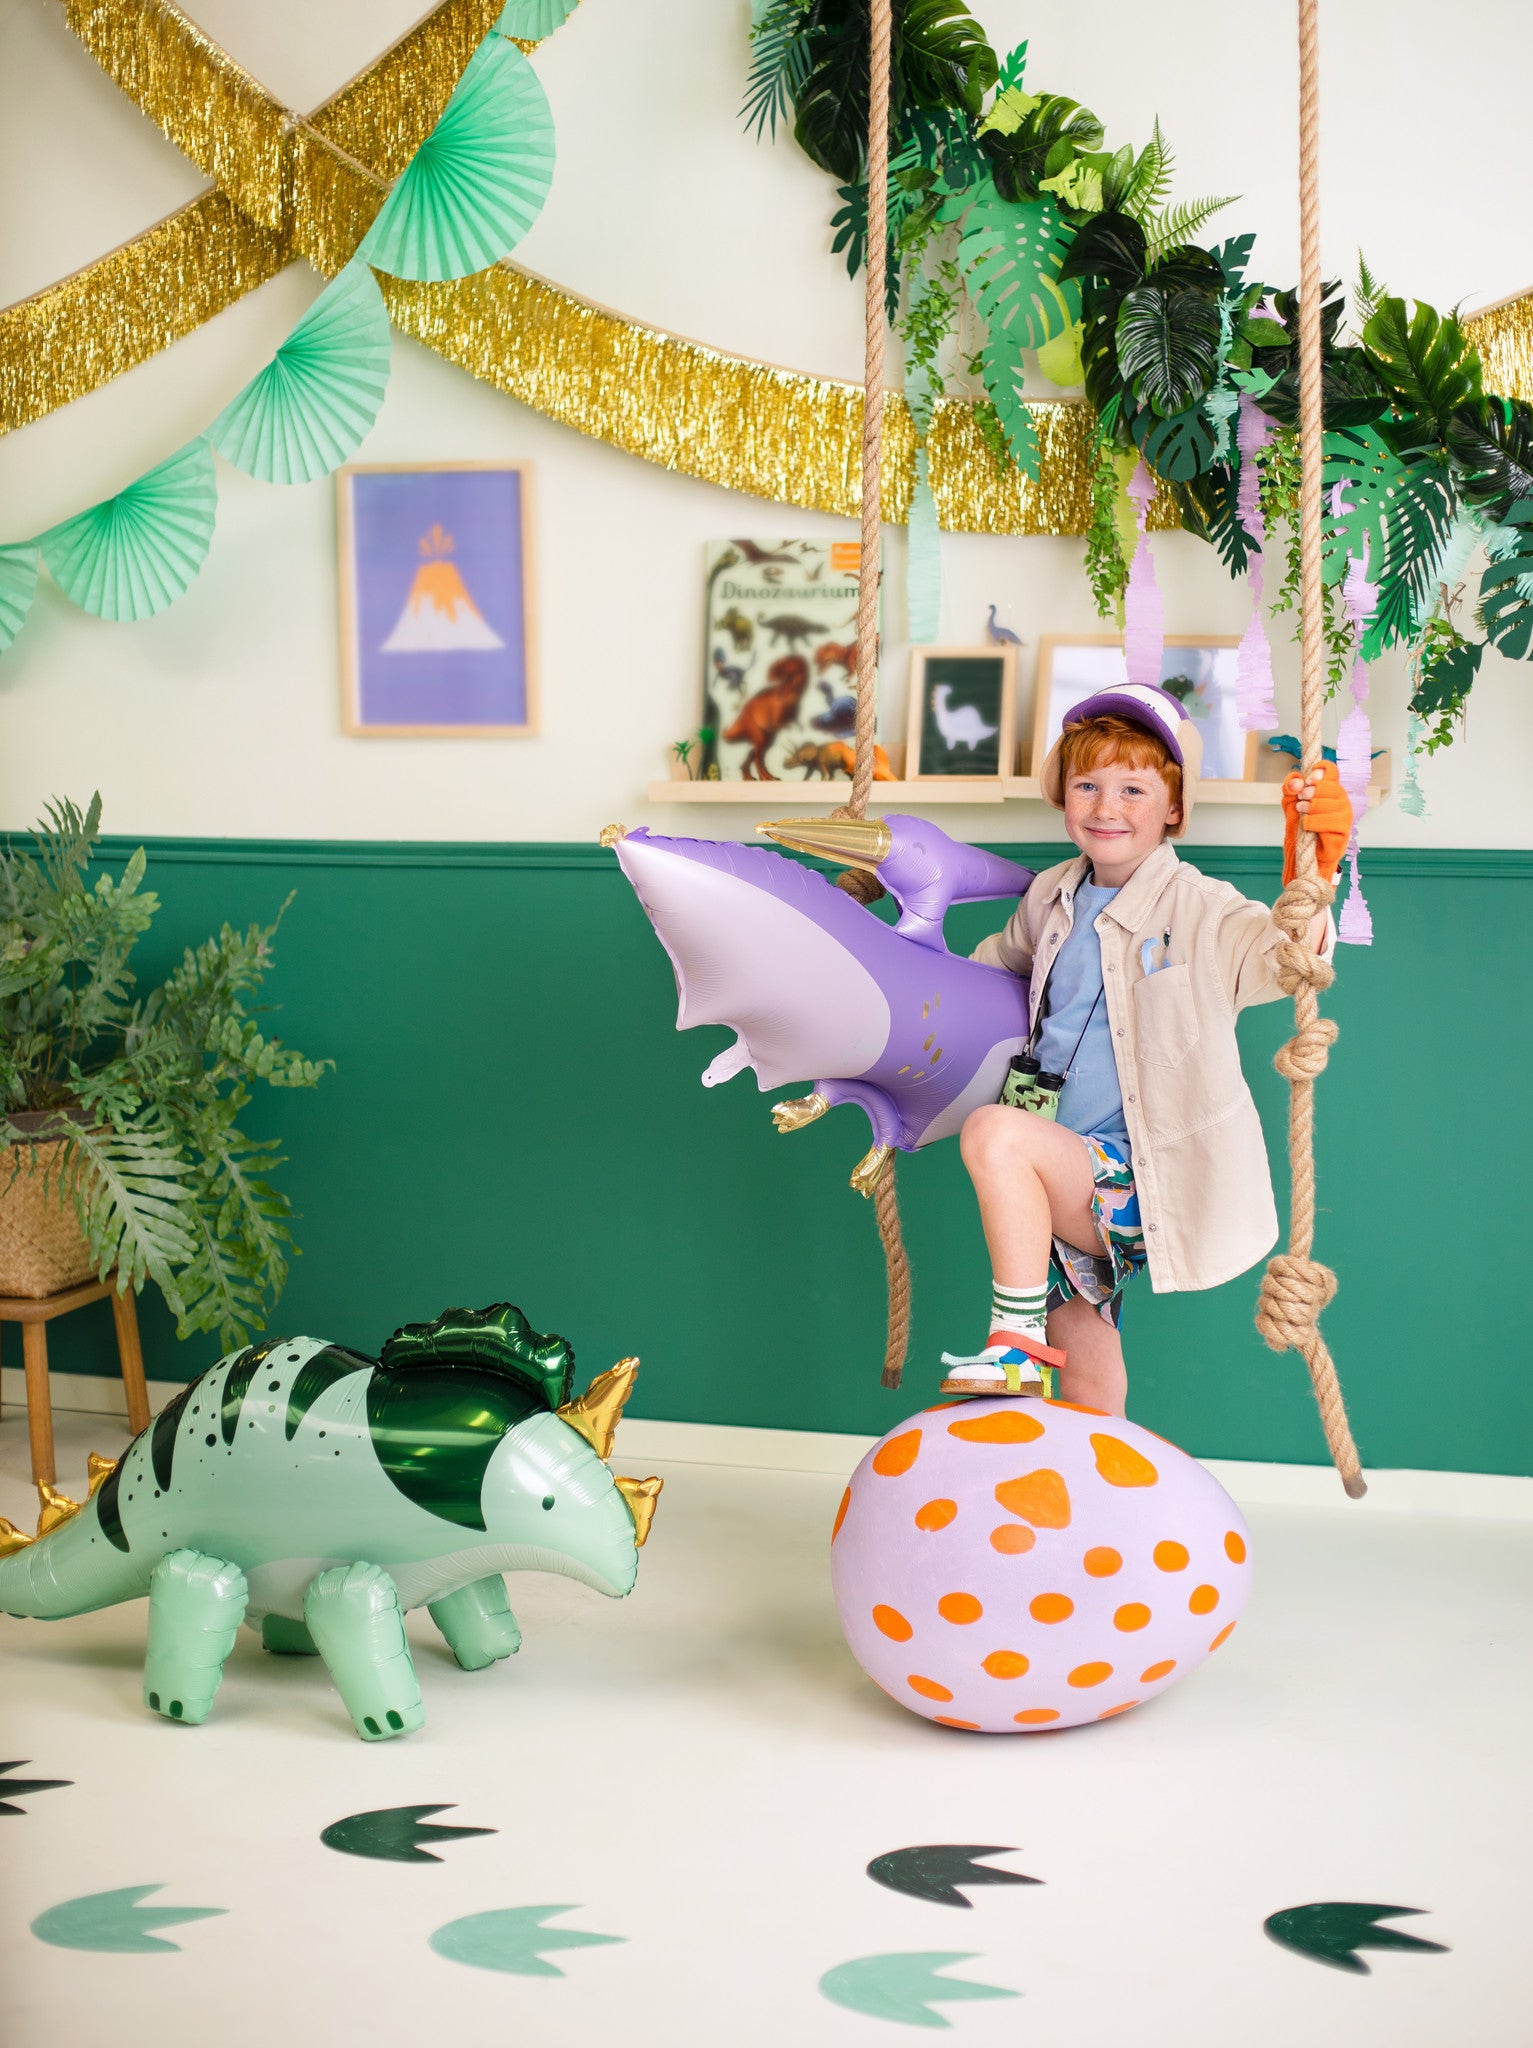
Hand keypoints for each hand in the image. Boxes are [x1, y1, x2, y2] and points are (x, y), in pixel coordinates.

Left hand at [1282, 761, 1351, 885]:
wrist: (1305, 854)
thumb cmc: (1301, 826)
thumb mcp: (1290, 804)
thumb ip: (1291, 788)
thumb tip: (1296, 781)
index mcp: (1330, 789)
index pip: (1331, 770)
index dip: (1319, 771)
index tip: (1308, 780)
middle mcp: (1341, 799)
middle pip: (1329, 786)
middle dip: (1310, 792)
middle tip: (1300, 800)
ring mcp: (1345, 814)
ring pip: (1327, 803)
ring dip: (1309, 808)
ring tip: (1302, 813)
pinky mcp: (1344, 830)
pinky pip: (1328, 821)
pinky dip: (1313, 822)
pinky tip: (1306, 826)